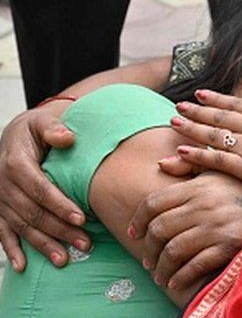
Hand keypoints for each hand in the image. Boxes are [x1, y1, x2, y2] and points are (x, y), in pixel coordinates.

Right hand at [0, 101, 89, 270]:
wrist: (12, 137)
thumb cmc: (32, 130)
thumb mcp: (41, 122)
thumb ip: (54, 128)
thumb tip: (67, 137)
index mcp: (16, 164)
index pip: (40, 188)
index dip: (60, 204)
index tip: (81, 218)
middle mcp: (4, 185)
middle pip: (33, 212)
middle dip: (60, 230)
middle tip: (85, 243)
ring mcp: (0, 200)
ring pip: (22, 226)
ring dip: (42, 244)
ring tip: (64, 259)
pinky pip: (3, 232)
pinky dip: (11, 250)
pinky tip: (22, 266)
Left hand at [127, 171, 241, 289]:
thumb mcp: (221, 170)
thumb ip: (190, 166)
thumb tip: (161, 164)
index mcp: (199, 186)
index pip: (154, 203)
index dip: (138, 219)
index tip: (134, 232)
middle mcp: (204, 205)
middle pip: (160, 229)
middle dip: (148, 249)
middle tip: (147, 259)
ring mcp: (216, 226)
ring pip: (173, 250)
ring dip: (161, 267)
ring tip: (160, 273)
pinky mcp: (228, 244)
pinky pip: (195, 265)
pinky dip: (180, 277)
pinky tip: (176, 281)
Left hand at [169, 89, 241, 192]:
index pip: (238, 103)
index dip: (218, 98)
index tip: (201, 93)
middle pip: (221, 116)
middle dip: (198, 110)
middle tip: (179, 106)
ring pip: (214, 135)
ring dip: (192, 128)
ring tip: (174, 122)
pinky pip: (217, 159)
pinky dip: (198, 154)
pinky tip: (181, 151)